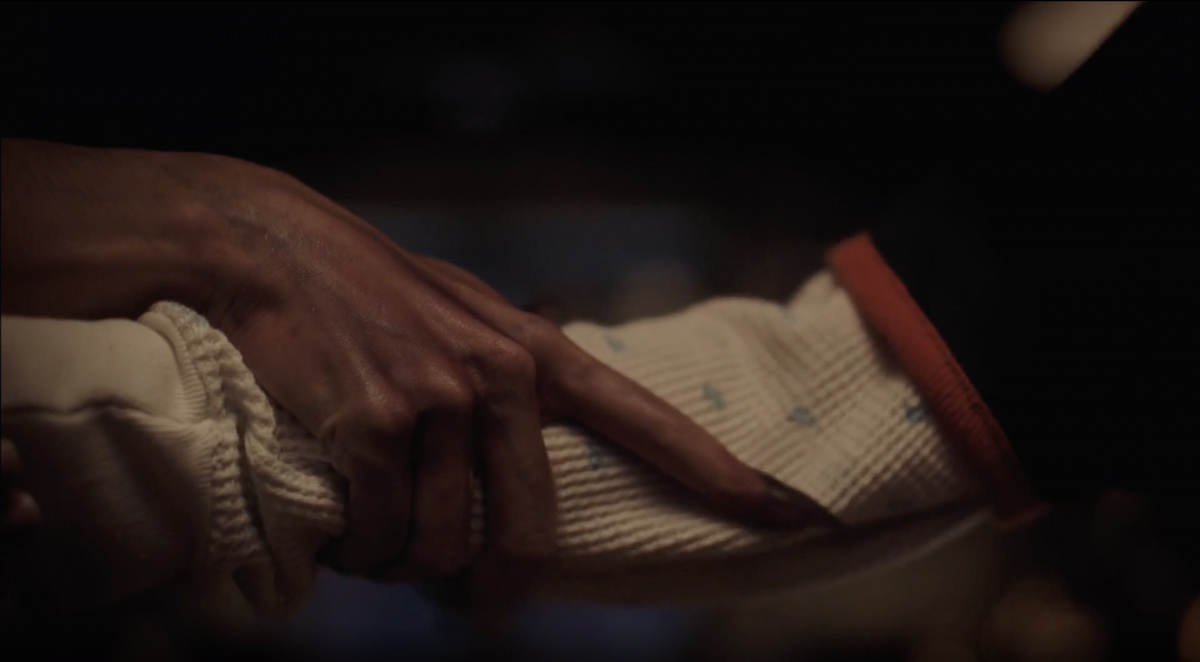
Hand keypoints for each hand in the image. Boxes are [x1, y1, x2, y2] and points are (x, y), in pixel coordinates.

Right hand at [1, 140, 825, 597]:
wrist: (281, 250)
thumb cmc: (376, 295)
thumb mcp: (464, 317)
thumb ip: (510, 377)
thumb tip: (524, 461)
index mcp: (537, 353)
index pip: (646, 420)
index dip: (719, 473)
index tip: (787, 512)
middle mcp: (502, 377)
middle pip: (522, 536)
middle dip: (488, 582)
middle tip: (464, 594)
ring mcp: (440, 401)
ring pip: (445, 548)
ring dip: (406, 566)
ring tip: (378, 538)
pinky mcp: (376, 424)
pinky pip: (381, 536)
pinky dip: (358, 553)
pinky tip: (342, 527)